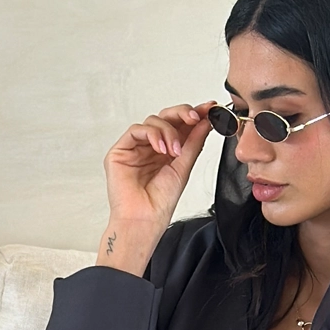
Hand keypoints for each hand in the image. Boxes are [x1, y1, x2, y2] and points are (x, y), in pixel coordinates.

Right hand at [99, 102, 216, 272]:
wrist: (144, 220)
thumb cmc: (159, 203)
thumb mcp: (184, 166)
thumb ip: (194, 142)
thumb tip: (205, 121)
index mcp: (167, 152)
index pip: (180, 125)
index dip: (194, 114)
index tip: (209, 109)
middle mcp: (150, 148)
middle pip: (165, 117)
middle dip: (182, 114)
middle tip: (195, 117)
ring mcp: (135, 148)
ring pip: (152, 121)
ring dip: (168, 131)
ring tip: (174, 151)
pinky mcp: (120, 151)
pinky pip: (136, 130)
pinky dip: (151, 134)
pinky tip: (160, 148)